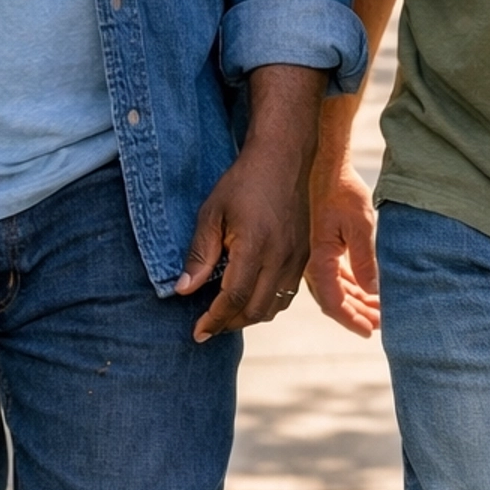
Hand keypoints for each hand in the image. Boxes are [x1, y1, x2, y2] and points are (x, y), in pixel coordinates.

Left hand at [174, 63, 322, 342]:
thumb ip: (200, 253)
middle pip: (255, 310)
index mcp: (256, 247)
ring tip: (226, 314)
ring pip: (274, 307)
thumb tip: (184, 290)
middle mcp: (281, 258)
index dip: (214, 320)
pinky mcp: (305, 255)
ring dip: (249, 317)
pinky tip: (250, 297)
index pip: (233, 299)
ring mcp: (297, 258)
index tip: (197, 332)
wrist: (284, 157)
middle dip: (229, 324)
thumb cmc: (244, 181)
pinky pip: (287, 294)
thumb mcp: (212, 212)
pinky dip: (267, 304)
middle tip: (208, 326)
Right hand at [306, 148, 379, 336]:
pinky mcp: (325, 247)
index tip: (370, 331)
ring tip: (379, 313)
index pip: (334, 302)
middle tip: (380, 326)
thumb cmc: (343, 192)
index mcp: (319, 260)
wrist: (328, 166)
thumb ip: (365, 260)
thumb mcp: (360, 226)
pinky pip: (338, 276)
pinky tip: (369, 291)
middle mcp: (315, 262)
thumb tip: (373, 292)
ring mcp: (319, 255)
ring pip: (337, 290)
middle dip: (357, 315)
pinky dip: (354, 286)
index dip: (351, 320)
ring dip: (357, 302)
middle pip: (335, 300)